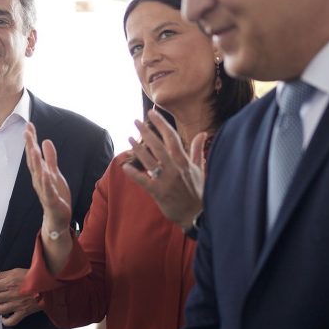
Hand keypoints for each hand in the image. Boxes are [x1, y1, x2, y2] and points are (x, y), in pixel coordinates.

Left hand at [0, 267, 41, 325]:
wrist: (46, 284)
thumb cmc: (31, 276)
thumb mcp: (15, 271)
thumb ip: (0, 275)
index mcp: (9, 283)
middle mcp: (11, 295)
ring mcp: (17, 305)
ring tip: (2, 303)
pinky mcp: (23, 313)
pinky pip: (11, 321)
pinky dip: (6, 321)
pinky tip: (5, 317)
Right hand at [24, 122, 72, 234]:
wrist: (57, 218)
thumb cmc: (55, 195)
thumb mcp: (54, 173)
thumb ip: (50, 158)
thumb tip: (45, 140)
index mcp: (40, 172)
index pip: (34, 153)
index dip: (31, 140)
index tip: (28, 125)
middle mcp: (39, 180)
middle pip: (33, 161)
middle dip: (30, 146)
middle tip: (26, 132)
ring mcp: (44, 190)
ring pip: (38, 174)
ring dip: (35, 162)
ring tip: (33, 148)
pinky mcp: (51, 200)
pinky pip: (47, 190)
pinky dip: (45, 182)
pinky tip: (44, 173)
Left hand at [122, 110, 207, 230]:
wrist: (196, 215)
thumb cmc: (197, 191)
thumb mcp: (199, 169)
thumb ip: (197, 150)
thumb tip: (202, 133)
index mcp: (184, 161)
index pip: (172, 137)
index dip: (161, 124)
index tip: (152, 113)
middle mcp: (175, 168)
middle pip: (158, 145)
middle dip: (146, 132)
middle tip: (136, 121)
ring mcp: (166, 180)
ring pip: (149, 160)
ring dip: (138, 148)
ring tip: (129, 137)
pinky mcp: (158, 192)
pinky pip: (144, 181)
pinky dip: (134, 173)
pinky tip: (125, 166)